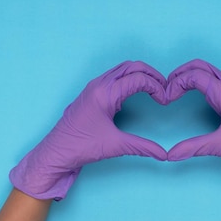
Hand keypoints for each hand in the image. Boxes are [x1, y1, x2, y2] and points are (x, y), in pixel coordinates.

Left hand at [9, 61, 167, 199]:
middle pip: (131, 66)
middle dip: (151, 74)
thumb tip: (163, 154)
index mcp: (105, 93)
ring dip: (139, 74)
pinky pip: (113, 77)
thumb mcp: (115, 146)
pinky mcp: (91, 93)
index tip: (164, 101)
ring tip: (154, 88)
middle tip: (164, 88)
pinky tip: (135, 93)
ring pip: (122, 69)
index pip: (138, 79)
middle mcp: (98, 85)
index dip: (156, 87)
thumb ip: (142, 147)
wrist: (56, 153)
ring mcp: (93, 87)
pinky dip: (129, 79)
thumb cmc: (80, 147)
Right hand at [166, 59, 220, 202]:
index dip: (176, 83)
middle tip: (166, 88)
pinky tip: (192, 94)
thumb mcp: (220, 146)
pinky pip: (215, 78)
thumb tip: (170, 155)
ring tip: (175, 89)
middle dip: (180, 74)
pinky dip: (199, 80)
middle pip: (201, 66)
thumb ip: (193, 148)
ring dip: (190, 76)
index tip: (167, 98)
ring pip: (208, 70)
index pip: (196, 76)